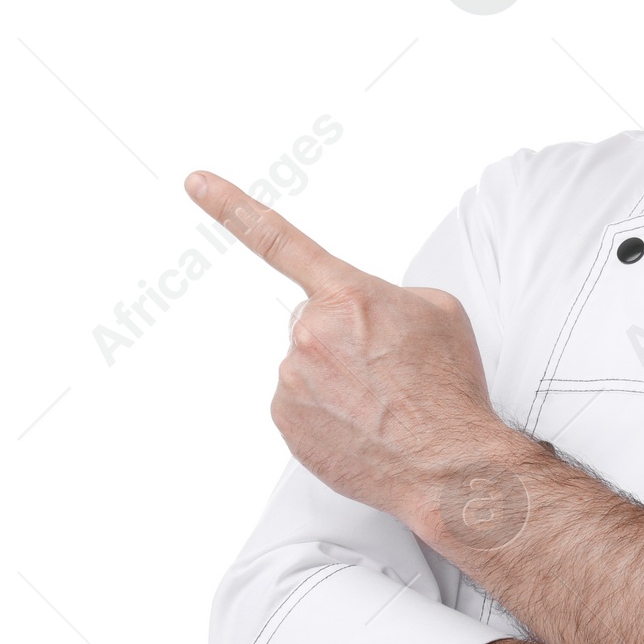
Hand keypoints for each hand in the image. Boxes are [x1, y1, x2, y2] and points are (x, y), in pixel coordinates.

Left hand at [184, 171, 501, 533]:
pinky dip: (328, 413)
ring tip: (384, 403)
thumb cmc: (448, 387)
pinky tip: (364, 425)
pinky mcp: (285, 423)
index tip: (196, 181)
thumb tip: (366, 312)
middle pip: (317, 321)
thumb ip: (390, 294)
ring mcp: (291, 381)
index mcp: (347, 294)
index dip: (231, 206)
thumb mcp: (439, 311)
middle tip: (390, 368)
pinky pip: (301, 405)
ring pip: (308, 366)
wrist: (447, 462)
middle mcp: (310, 333)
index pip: (278, 239)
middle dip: (347, 337)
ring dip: (339, 378)